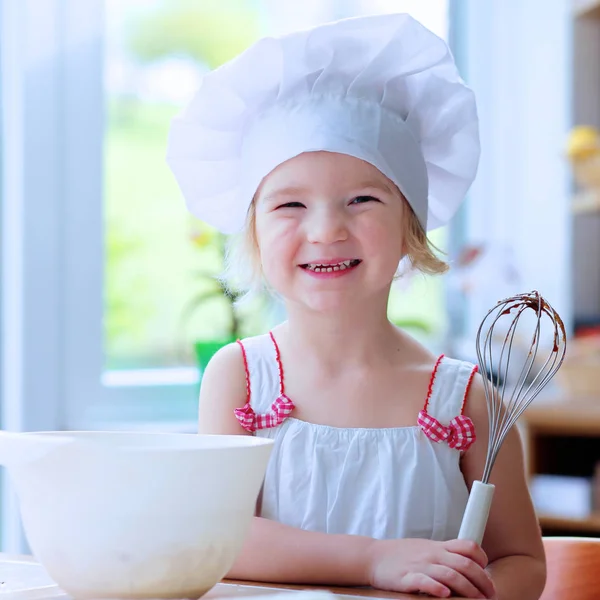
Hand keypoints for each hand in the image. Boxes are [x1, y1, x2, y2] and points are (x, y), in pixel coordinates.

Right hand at [366, 538, 496, 597]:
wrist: (373, 556)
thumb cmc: (400, 554)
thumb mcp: (424, 548)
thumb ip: (444, 553)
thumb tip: (467, 564)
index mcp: (437, 546)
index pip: (468, 547)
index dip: (482, 559)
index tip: (487, 573)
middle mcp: (432, 554)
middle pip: (465, 564)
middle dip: (483, 581)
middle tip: (490, 594)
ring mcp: (420, 566)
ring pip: (450, 575)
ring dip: (467, 589)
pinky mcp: (407, 578)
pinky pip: (425, 582)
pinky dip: (437, 588)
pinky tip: (445, 595)